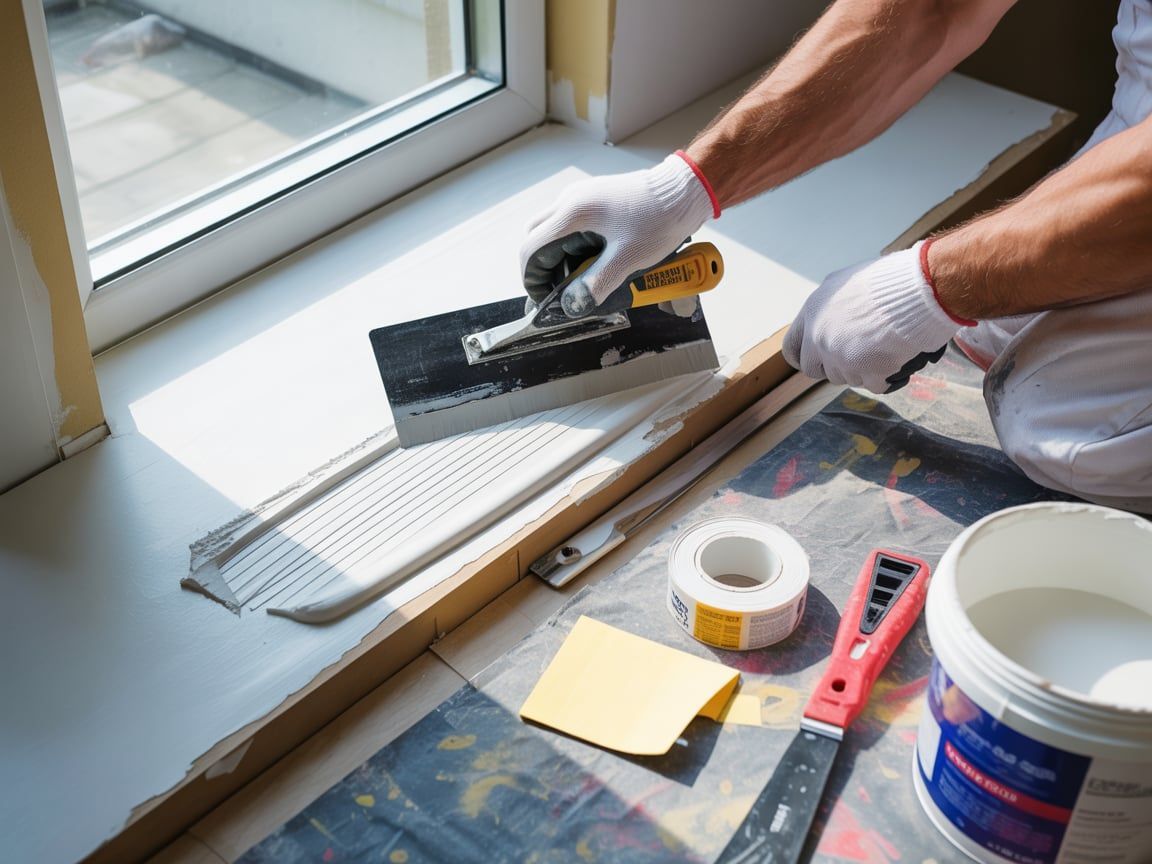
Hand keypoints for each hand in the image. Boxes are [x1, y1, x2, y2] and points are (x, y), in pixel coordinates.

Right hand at [520, 152, 717, 316]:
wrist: (685, 190)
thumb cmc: (659, 220)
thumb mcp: (627, 259)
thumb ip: (596, 284)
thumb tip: (572, 306)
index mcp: (573, 213)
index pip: (532, 249)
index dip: (532, 278)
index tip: (543, 299)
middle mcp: (570, 200)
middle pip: (536, 237)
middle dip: (541, 267)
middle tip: (558, 290)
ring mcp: (582, 196)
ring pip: (552, 229)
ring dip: (558, 256)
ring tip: (579, 278)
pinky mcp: (595, 197)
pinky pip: (571, 223)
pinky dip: (572, 244)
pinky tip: (593, 259)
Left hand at [783, 241, 972, 392]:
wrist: (920, 289)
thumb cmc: (889, 280)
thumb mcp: (848, 283)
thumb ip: (833, 307)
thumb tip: (831, 320)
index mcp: (813, 312)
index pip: (792, 347)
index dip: (802, 357)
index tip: (813, 362)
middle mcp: (821, 337)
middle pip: (816, 370)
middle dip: (833, 367)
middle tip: (856, 358)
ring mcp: (842, 357)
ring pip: (846, 378)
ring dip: (862, 370)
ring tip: (883, 348)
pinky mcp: (868, 372)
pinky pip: (874, 385)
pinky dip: (886, 377)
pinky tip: (898, 360)